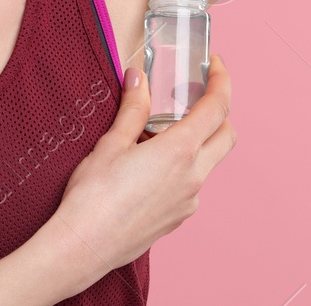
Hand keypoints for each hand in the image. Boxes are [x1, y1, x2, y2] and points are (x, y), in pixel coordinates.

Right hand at [44, 53, 234, 281]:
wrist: (84, 247)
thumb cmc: (94, 196)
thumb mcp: (111, 143)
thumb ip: (133, 109)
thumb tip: (139, 79)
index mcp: (180, 151)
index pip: (218, 108)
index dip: (221, 81)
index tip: (214, 65)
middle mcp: (193, 176)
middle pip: (226, 136)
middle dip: (218, 111)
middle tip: (194, 96)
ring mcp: (189, 201)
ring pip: (208, 162)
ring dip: (196, 141)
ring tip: (158, 133)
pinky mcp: (178, 218)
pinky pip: (191, 184)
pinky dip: (182, 167)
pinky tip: (150, 166)